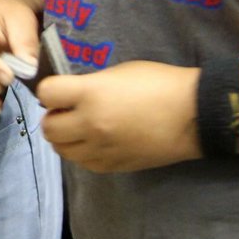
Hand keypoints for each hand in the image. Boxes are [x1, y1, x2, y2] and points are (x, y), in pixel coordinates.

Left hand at [38, 61, 203, 171]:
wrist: (193, 115)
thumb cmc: (160, 83)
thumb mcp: (120, 72)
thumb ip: (91, 84)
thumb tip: (72, 94)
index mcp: (91, 94)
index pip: (46, 93)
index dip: (49, 90)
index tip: (59, 90)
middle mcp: (90, 125)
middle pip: (48, 128)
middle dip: (53, 116)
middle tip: (67, 110)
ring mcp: (101, 149)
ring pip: (62, 150)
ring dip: (65, 137)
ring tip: (80, 127)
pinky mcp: (113, 166)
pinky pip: (83, 163)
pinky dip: (82, 152)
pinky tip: (96, 141)